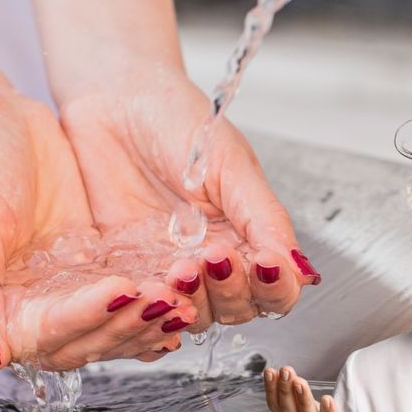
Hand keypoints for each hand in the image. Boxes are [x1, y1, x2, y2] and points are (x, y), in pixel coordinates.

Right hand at [0, 88, 196, 375]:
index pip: (38, 335)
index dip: (84, 318)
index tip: (122, 288)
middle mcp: (13, 313)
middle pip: (77, 343)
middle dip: (125, 326)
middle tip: (168, 300)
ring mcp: (51, 295)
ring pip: (104, 329)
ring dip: (144, 322)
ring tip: (183, 304)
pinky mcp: (81, 275)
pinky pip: (118, 303)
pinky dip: (148, 306)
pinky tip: (181, 303)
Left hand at [57, 69, 319, 332]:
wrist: (111, 96)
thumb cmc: (174, 118)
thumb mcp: (229, 163)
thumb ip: (264, 218)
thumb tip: (299, 267)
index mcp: (247, 235)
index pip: (276, 288)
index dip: (275, 287)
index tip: (263, 263)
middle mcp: (212, 259)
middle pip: (239, 309)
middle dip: (231, 292)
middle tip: (213, 256)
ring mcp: (168, 267)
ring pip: (192, 315)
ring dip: (191, 300)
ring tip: (180, 266)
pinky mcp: (125, 271)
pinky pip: (141, 306)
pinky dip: (148, 305)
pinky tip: (147, 285)